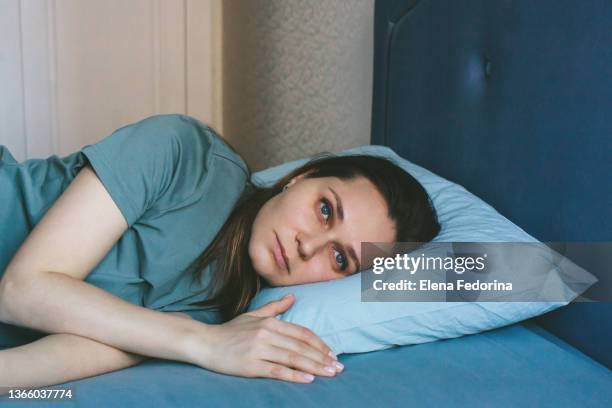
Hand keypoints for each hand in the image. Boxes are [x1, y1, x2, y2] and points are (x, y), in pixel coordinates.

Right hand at [185, 294, 342, 382]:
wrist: (205, 343)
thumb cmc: (229, 331)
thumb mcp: (253, 315)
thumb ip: (274, 308)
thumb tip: (292, 297)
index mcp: (269, 322)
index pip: (301, 333)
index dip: (319, 344)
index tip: (332, 354)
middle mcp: (266, 334)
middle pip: (301, 347)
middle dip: (322, 357)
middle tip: (338, 367)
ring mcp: (259, 349)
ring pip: (293, 358)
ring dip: (315, 367)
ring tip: (330, 374)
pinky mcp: (251, 365)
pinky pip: (277, 370)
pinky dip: (294, 375)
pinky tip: (309, 379)